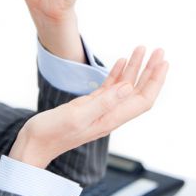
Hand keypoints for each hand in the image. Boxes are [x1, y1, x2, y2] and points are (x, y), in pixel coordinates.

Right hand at [9, 46, 168, 168]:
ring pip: (125, 87)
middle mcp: (109, 115)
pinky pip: (109, 88)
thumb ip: (103, 101)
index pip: (142, 99)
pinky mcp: (88, 106)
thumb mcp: (77, 115)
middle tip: (159, 51)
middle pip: (138, 91)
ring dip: (135, 68)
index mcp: (110, 119)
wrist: (33, 145)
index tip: (163, 62)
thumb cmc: (51, 133)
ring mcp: (100, 110)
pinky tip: (122, 61)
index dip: (155, 81)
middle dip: (150, 71)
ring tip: (141, 50)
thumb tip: (129, 88)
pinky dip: (117, 73)